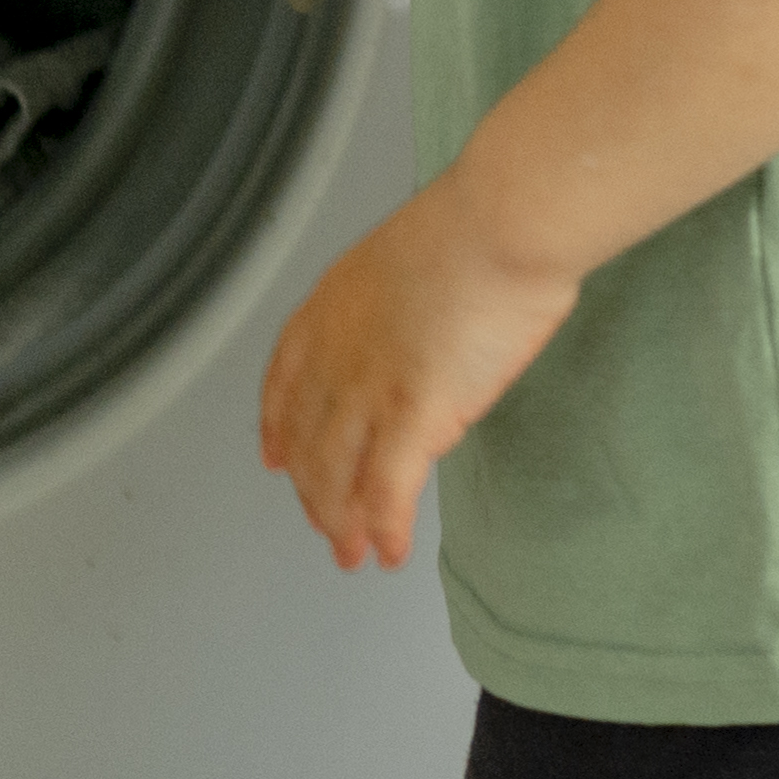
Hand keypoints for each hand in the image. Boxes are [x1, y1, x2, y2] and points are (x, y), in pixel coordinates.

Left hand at [259, 183, 576, 570]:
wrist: (502, 224)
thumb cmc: (481, 225)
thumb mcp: (413, 257)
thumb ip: (398, 306)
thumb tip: (416, 329)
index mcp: (333, 305)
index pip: (285, 379)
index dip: (278, 426)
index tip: (276, 456)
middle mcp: (336, 351)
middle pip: (309, 439)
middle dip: (314, 492)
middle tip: (326, 525)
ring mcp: (369, 387)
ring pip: (337, 474)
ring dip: (343, 524)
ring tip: (353, 554)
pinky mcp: (412, 417)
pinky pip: (387, 491)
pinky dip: (386, 528)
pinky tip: (392, 550)